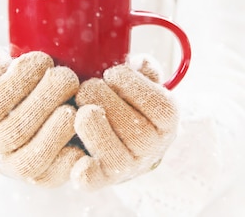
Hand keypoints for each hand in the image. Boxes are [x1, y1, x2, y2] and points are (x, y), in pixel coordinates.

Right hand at [0, 46, 84, 186]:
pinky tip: (82, 129)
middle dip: (47, 99)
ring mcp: (12, 167)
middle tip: (67, 76)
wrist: (7, 123)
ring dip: (58, 128)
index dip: (21, 79)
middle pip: (17, 130)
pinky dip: (71, 156)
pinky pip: (55, 174)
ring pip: (34, 157)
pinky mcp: (39, 179)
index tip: (43, 59)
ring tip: (74, 103)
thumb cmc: (3, 87)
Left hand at [71, 55, 178, 189]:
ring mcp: (128, 167)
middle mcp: (152, 148)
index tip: (111, 74)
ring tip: (79, 110)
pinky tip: (77, 156)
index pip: (157, 104)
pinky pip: (93, 179)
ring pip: (114, 154)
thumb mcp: (141, 82)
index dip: (130, 84)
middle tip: (87, 88)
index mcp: (166, 121)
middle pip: (135, 130)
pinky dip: (84, 172)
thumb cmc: (126, 102)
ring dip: (92, 128)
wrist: (118, 139)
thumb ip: (145, 71)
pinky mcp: (100, 179)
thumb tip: (140, 63)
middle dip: (104, 101)